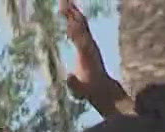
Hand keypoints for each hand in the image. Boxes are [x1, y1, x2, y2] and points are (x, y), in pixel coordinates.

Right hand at [61, 0, 130, 114]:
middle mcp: (90, 45)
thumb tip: (68, 76)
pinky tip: (67, 8)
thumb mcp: (81, 91)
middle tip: (62, 2)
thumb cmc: (90, 91)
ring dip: (73, 10)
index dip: (75, 29)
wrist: (102, 89)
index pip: (81, 38)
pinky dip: (73, 15)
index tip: (68, 18)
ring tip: (63, 0)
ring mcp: (89, 42)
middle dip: (73, 13)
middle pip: (81, 25)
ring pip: (81, 22)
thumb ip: (74, 84)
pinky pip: (80, 25)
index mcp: (87, 55)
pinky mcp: (87, 42)